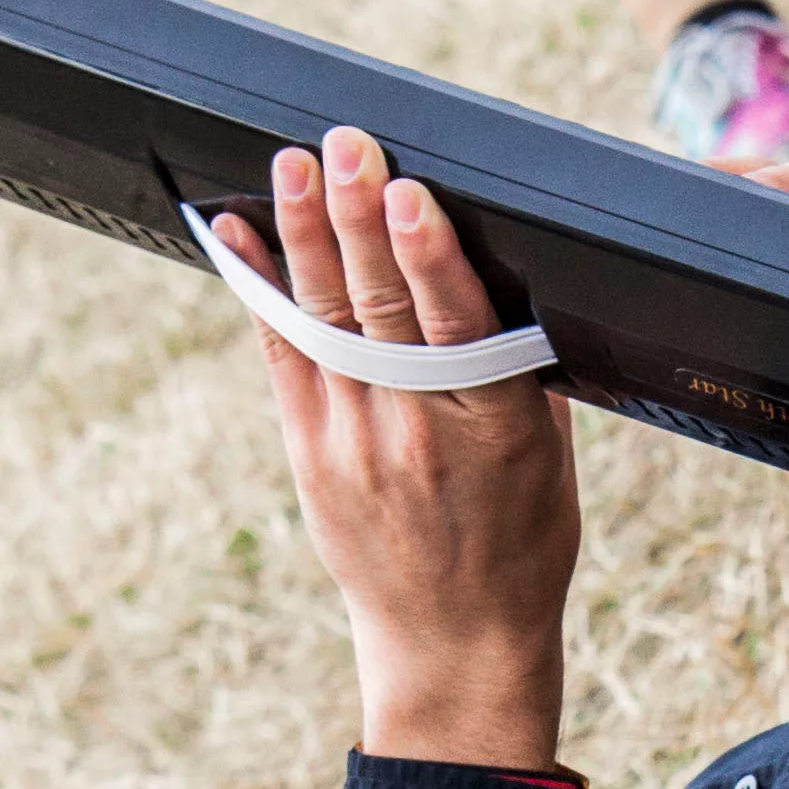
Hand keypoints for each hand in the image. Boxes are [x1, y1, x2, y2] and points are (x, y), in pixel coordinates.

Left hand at [220, 128, 577, 773]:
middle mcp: (417, 435)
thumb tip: (497, 264)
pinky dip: (260, 292)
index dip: (428, 258)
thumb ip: (519, 366)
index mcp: (494, 430)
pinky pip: (280, 358)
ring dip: (307, 236)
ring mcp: (355, 447)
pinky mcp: (311, 456)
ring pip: (324, 322)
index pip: (458, 328)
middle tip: (344, 144)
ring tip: (292, 165)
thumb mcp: (548, 454)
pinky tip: (240, 234)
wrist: (454, 644)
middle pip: (380, 311)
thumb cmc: (520, 538)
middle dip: (359, 219)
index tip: (410, 194)